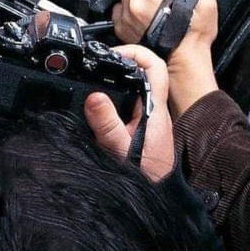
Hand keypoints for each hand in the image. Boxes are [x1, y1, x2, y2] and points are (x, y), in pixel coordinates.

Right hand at [84, 44, 174, 181]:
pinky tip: (97, 101)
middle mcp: (153, 109)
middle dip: (119, 62)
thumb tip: (93, 96)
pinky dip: (112, 95)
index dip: (135, 53)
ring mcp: (148, 117)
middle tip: (96, 63)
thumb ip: (107, 125)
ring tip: (93, 77)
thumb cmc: (144, 177)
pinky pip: (128, 101)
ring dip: (115, 79)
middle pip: (142, 72)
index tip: (112, 54)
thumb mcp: (121, 150)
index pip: (154, 67)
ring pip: (134, 86)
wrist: (156, 198)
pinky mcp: (141, 126)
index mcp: (153, 109)